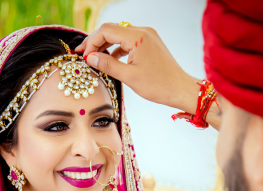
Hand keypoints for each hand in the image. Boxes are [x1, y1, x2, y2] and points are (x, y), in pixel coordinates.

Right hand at [76, 23, 221, 129]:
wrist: (179, 88)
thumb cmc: (158, 85)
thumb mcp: (129, 77)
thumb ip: (108, 65)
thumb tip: (91, 58)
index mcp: (137, 37)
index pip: (106, 30)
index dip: (92, 42)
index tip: (83, 55)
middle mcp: (142, 31)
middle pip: (112, 29)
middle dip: (96, 42)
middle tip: (84, 55)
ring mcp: (147, 36)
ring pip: (119, 34)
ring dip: (106, 45)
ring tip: (95, 58)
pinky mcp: (149, 42)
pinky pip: (128, 41)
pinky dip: (117, 49)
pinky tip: (110, 60)